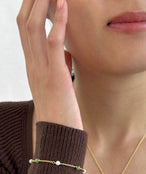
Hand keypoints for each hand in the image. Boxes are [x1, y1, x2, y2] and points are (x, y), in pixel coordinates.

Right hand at [16, 0, 82, 129]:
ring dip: (42, 3)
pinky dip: (58, 21)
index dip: (30, 7)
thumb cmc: (60, 111)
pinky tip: (64, 4)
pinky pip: (54, 42)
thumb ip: (58, 66)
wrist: (58, 134)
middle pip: (24, 22)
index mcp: (32, 66)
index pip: (24, 30)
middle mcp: (32, 64)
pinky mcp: (55, 75)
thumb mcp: (56, 84)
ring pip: (34, 27)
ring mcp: (41, 69)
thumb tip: (66, 52)